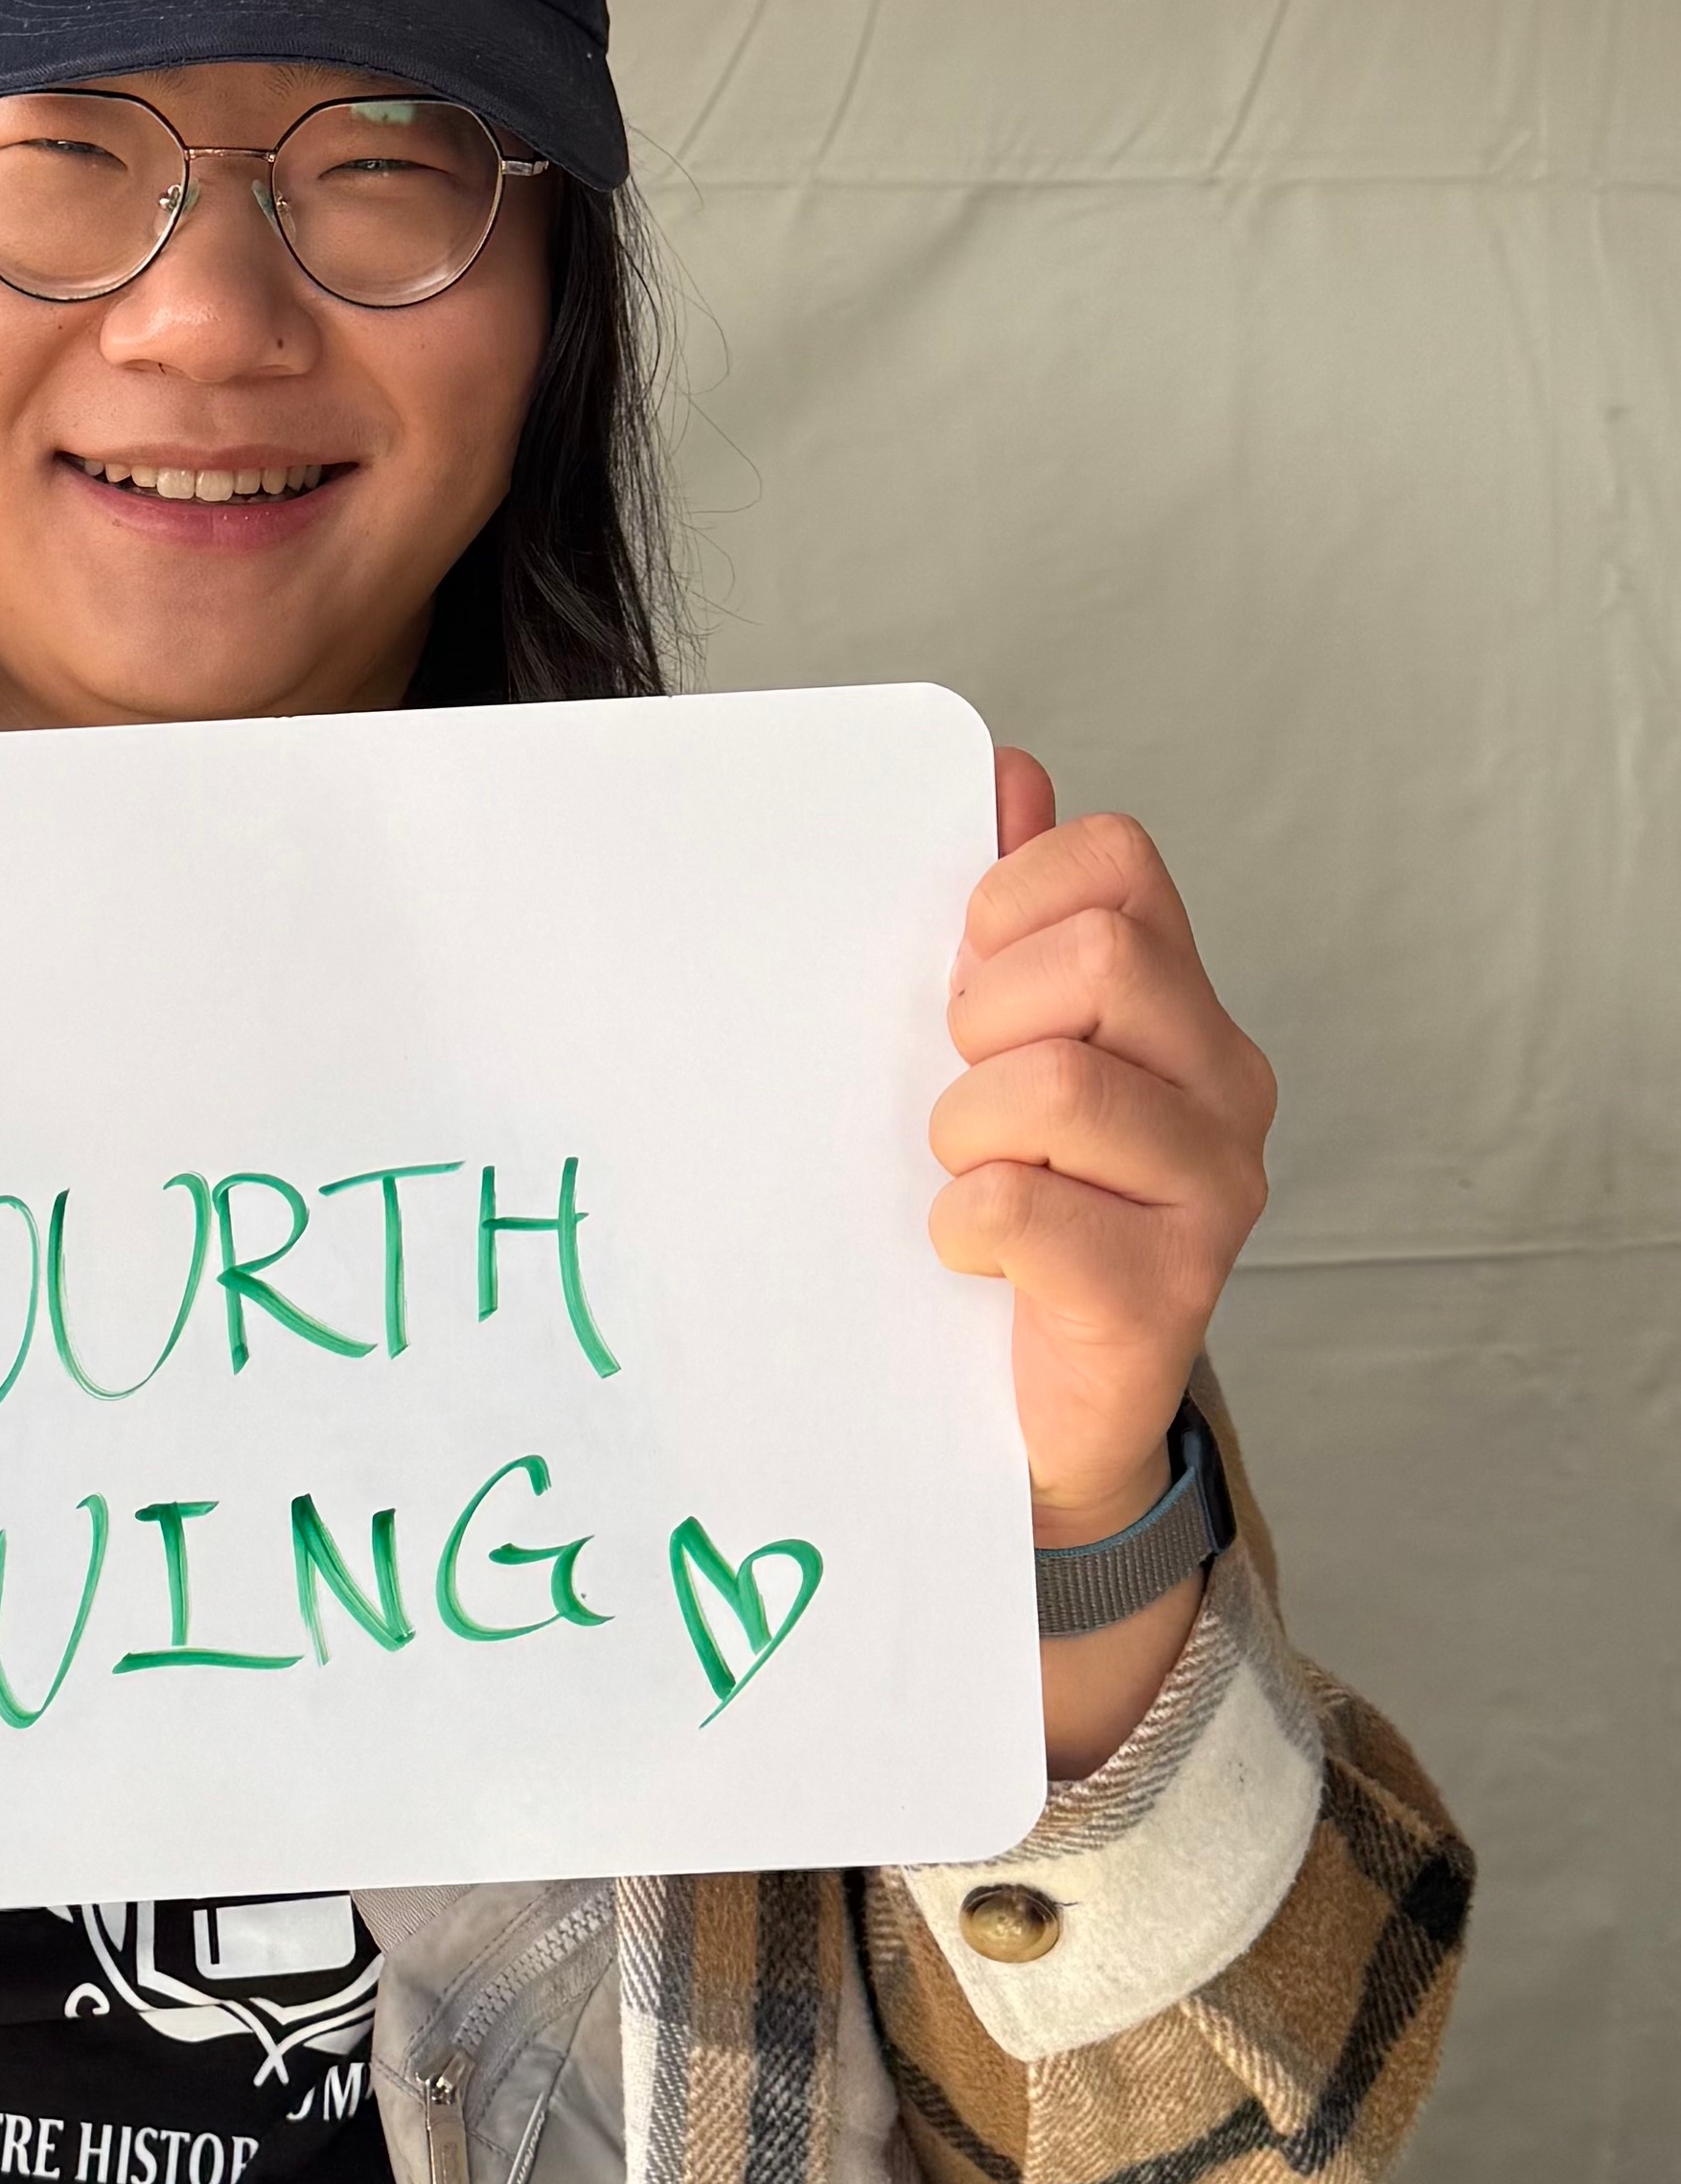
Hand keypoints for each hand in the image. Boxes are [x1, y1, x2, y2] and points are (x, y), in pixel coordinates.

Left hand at [930, 756, 1274, 1765]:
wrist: (1037, 1411)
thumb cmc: (1010, 1213)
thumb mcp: (996, 1052)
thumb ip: (1009, 918)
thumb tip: (1007, 772)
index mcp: (1180, 1001)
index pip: (1115, 858)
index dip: (1009, 900)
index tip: (964, 985)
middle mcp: (1223, 1080)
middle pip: (1099, 955)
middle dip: (986, 1016)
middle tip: (960, 1093)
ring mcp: (1212, 1186)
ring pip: (1062, 1084)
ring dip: (967, 1131)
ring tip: (963, 1176)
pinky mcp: (1167, 1288)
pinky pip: (1031, 1212)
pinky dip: (966, 1224)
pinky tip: (968, 1251)